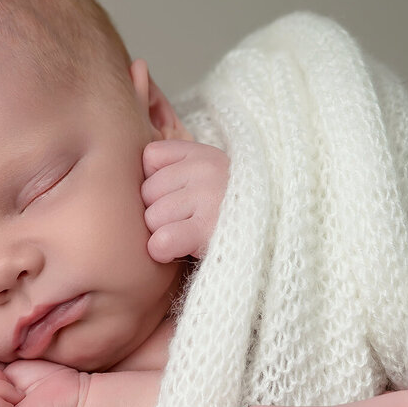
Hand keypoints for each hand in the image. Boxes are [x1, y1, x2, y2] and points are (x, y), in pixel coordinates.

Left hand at [141, 139, 228, 261]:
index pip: (151, 156)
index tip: (177, 194)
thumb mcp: (208, 177)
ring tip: (188, 234)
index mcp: (203, 154)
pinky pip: (162, 240)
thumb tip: (137, 176)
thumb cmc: (227, 210)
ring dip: (163, 233)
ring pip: (152, 218)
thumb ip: (177, 169)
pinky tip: (174, 252)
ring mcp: (207, 198)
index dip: (156, 180)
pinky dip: (161, 251)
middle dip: (158, 211)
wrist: (270, 233)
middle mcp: (205, 170)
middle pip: (147, 191)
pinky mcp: (207, 230)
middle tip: (185, 220)